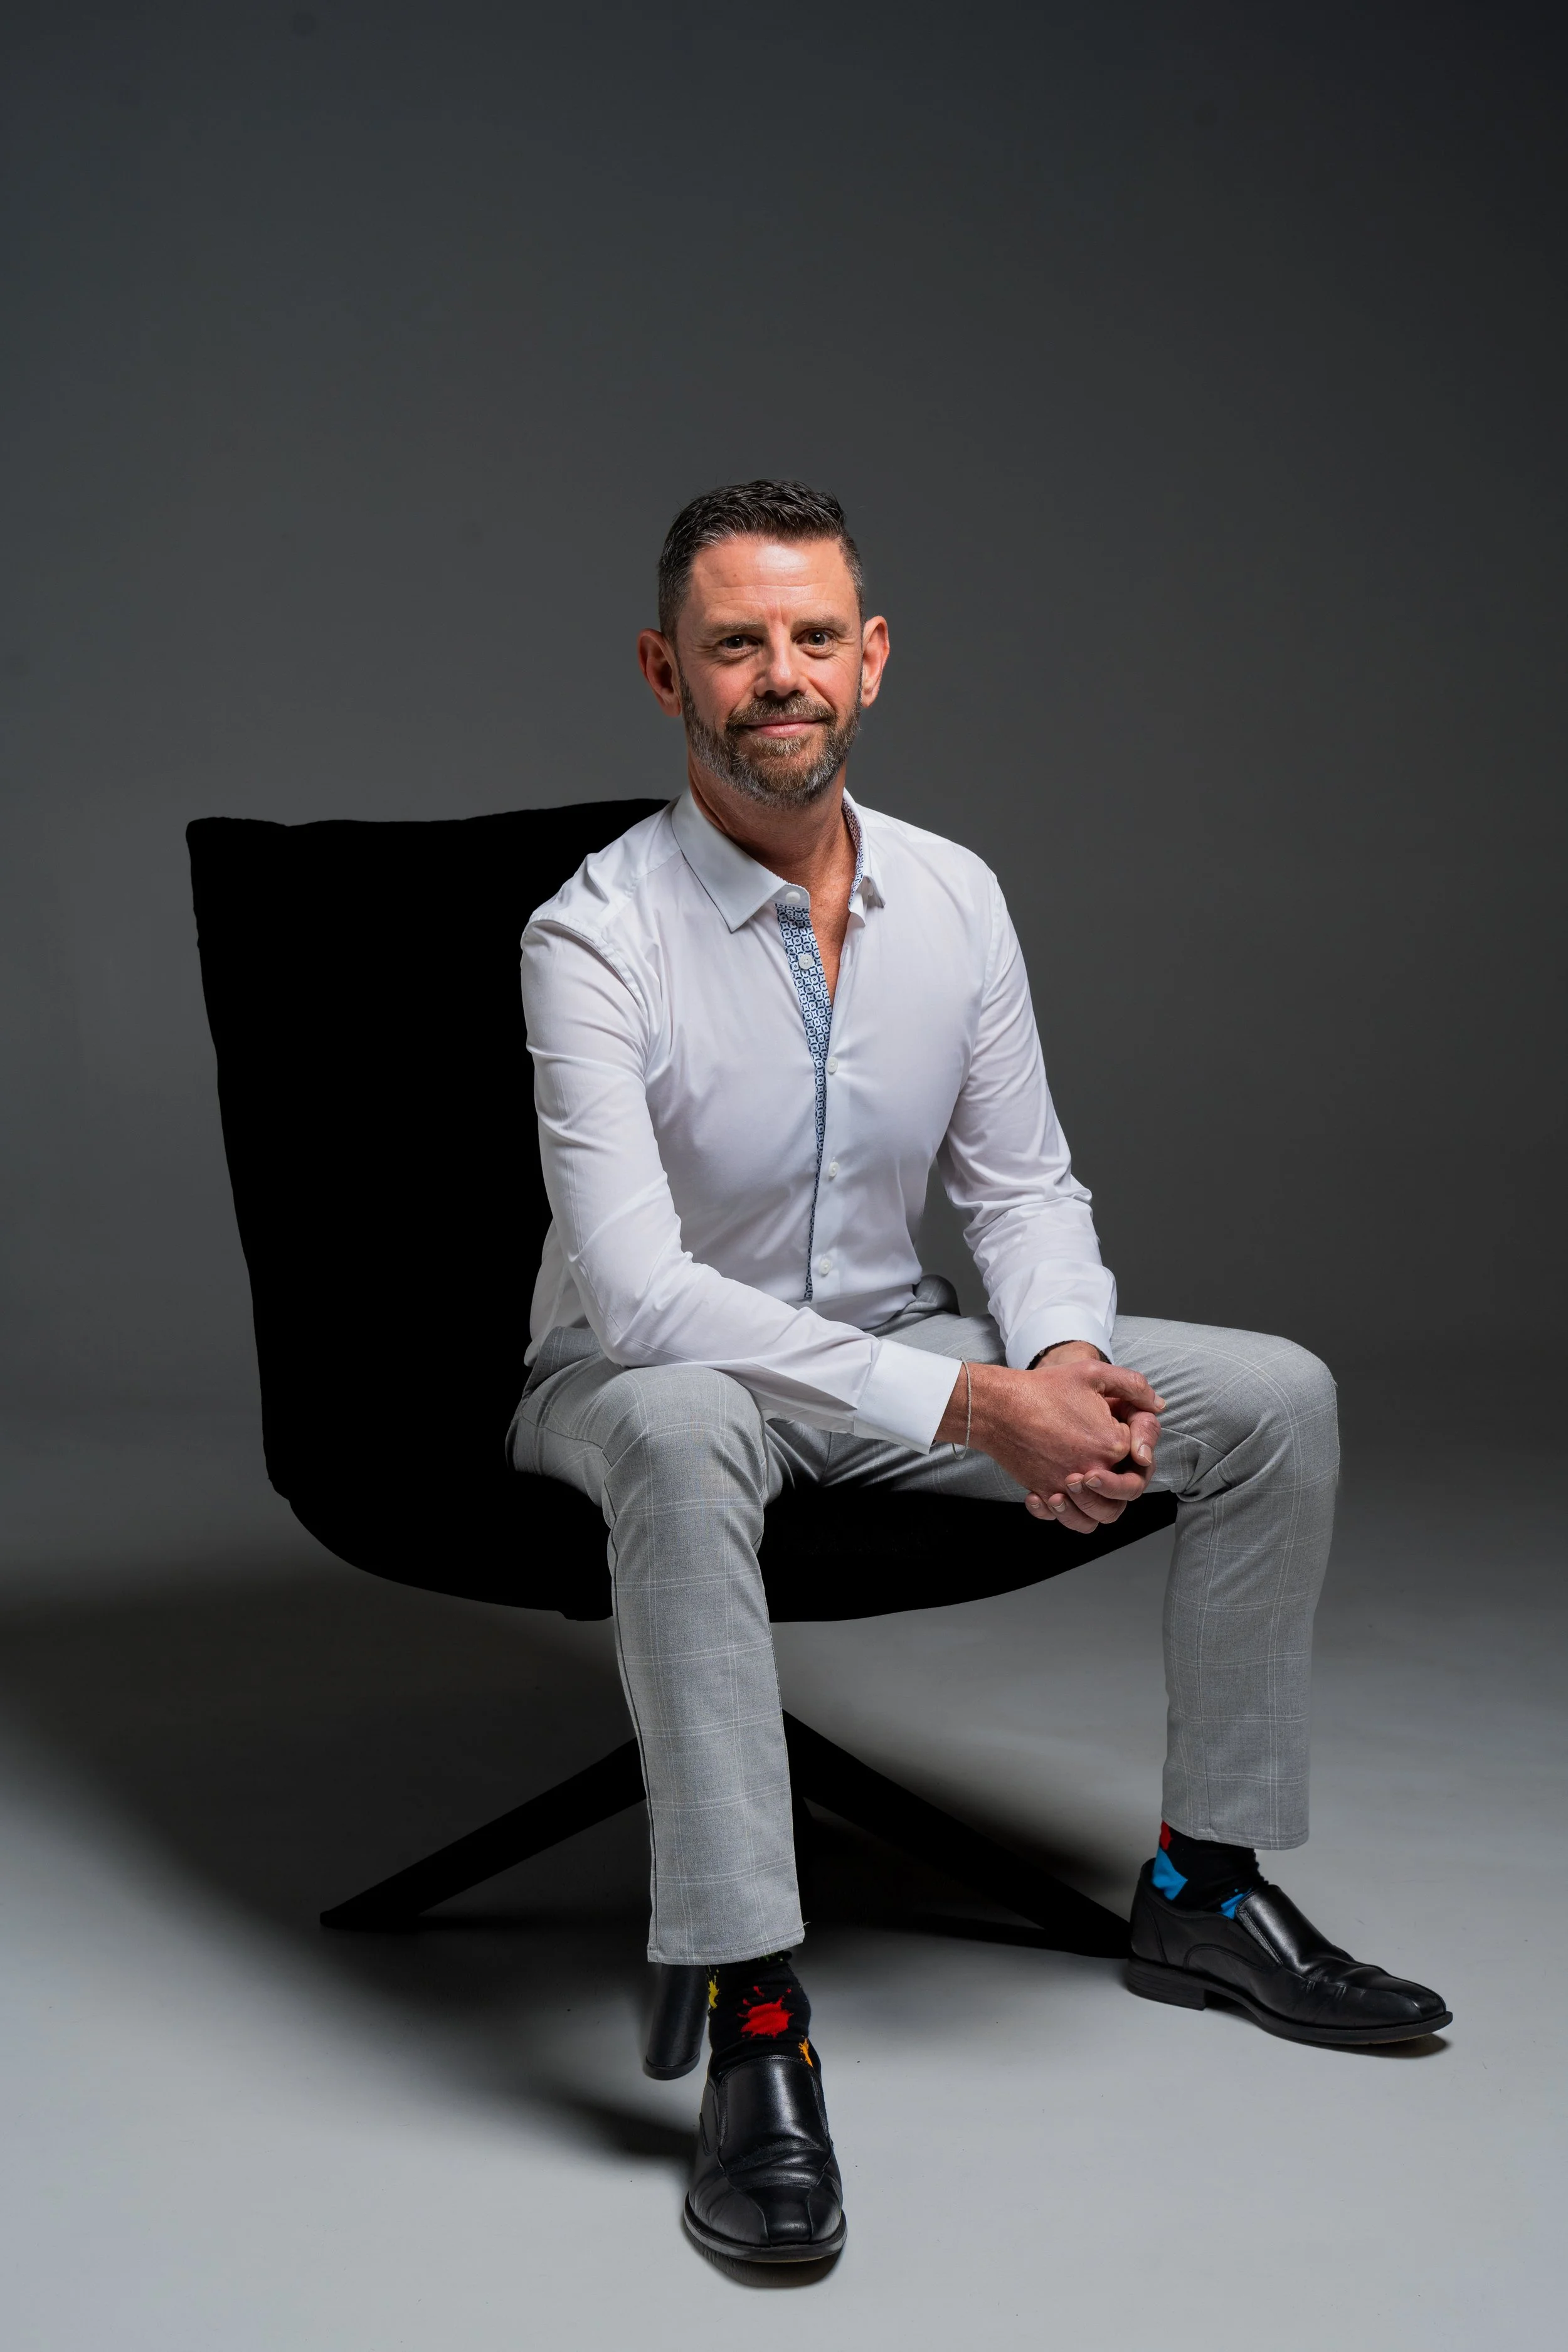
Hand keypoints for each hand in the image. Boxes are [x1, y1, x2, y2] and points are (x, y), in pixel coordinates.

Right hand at [938, 1351, 1165, 1535]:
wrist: (998, 1405)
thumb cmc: (1044, 1388)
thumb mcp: (1093, 1373)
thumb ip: (1132, 1386)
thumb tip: (1158, 1404)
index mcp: (1111, 1443)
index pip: (1141, 1458)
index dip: (1136, 1444)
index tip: (1118, 1429)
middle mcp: (1091, 1470)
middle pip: (1126, 1493)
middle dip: (1122, 1480)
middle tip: (1107, 1461)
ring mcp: (1065, 1485)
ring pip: (1098, 1516)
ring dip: (1099, 1504)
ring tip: (1086, 1482)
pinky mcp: (1043, 1491)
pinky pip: (1064, 1517)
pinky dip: (1065, 1513)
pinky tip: (1059, 1494)